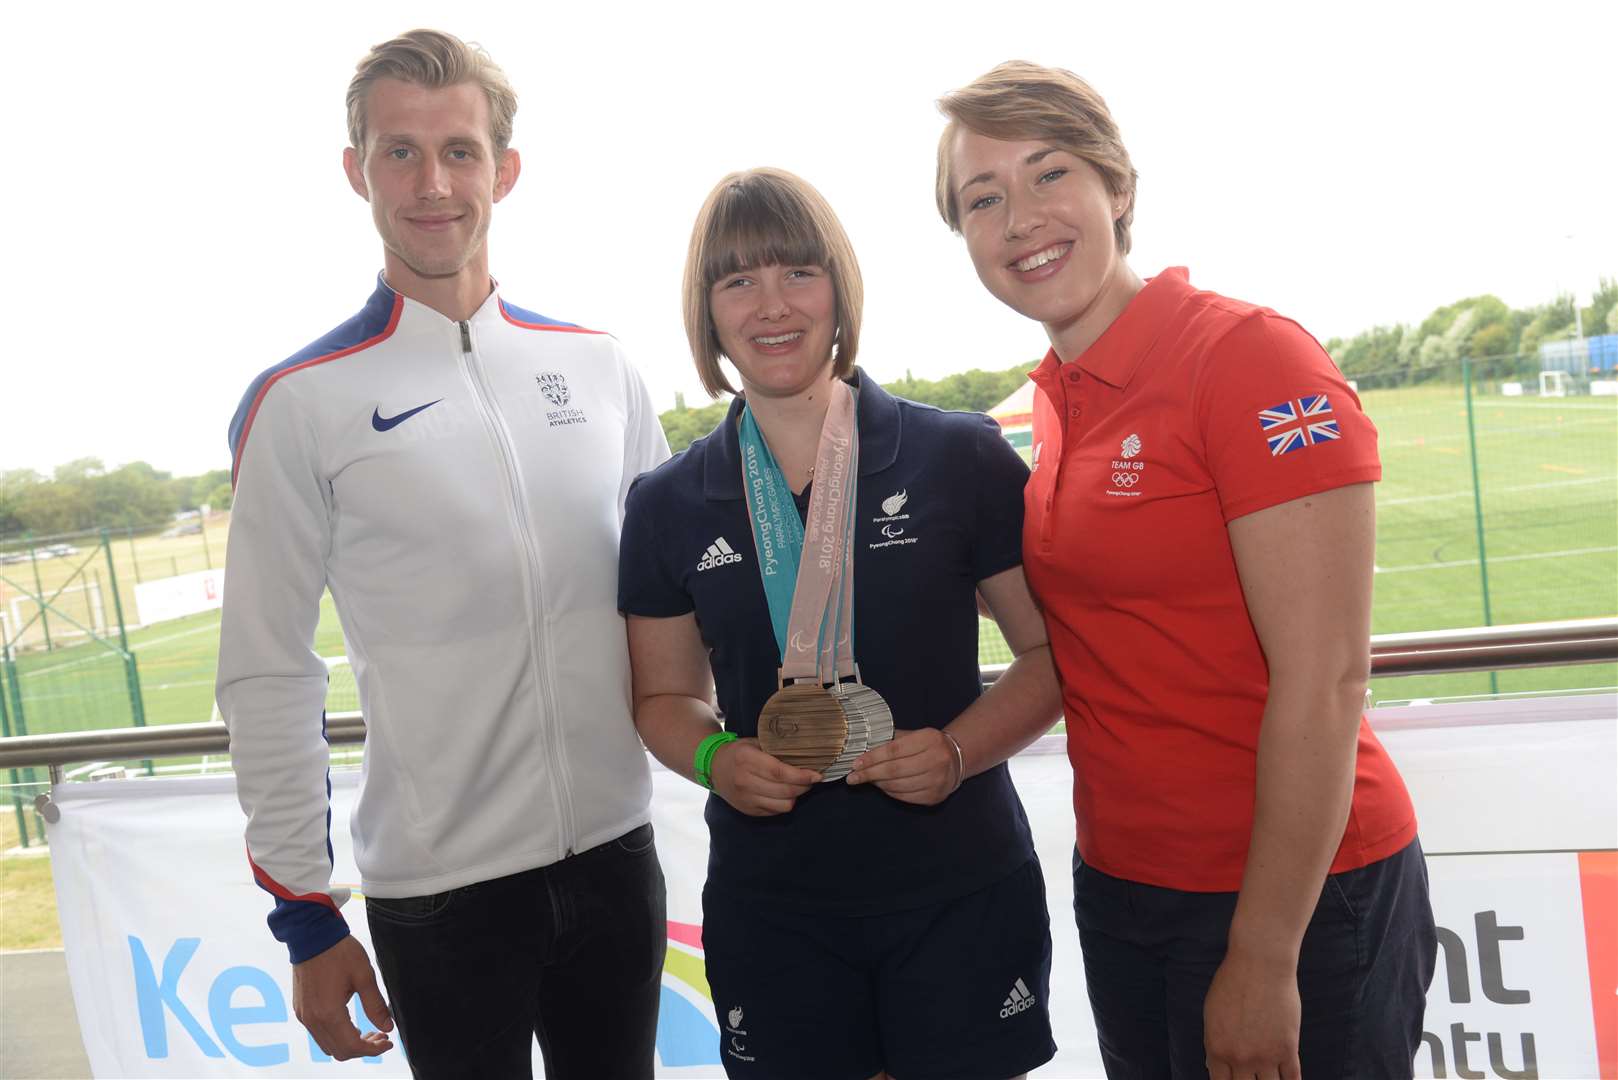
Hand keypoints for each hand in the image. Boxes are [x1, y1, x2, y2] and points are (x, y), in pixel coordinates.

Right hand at [293, 936, 394, 1059]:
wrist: (311, 934)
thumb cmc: (339, 951)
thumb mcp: (364, 976)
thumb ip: (376, 1005)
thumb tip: (388, 1027)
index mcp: (329, 1013)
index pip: (352, 1047)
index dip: (373, 1050)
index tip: (388, 1042)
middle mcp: (312, 1020)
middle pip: (339, 1051)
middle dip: (363, 1048)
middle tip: (381, 1035)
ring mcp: (304, 1015)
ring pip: (328, 1045)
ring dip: (349, 1043)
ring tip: (368, 1030)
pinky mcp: (300, 1009)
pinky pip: (318, 1033)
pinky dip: (336, 1035)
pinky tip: (350, 1023)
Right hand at [709, 737, 818, 815]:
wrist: (714, 768)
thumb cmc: (739, 752)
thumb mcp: (754, 742)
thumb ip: (775, 748)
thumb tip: (806, 753)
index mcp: (747, 759)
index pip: (780, 772)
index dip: (802, 775)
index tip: (817, 774)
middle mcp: (744, 781)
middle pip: (785, 790)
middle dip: (804, 786)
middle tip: (812, 779)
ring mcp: (745, 798)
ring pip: (783, 804)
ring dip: (796, 796)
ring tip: (799, 786)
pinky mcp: (748, 810)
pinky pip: (775, 811)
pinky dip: (784, 803)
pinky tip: (785, 793)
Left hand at [846, 728, 959, 805]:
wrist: (956, 759)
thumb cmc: (928, 745)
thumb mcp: (914, 735)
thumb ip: (891, 740)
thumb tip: (862, 750)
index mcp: (930, 739)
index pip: (894, 750)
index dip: (872, 758)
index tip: (856, 763)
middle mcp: (937, 760)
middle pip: (895, 770)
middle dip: (870, 774)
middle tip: (853, 777)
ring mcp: (937, 780)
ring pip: (898, 786)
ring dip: (878, 784)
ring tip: (868, 779)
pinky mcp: (935, 796)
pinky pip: (904, 797)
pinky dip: (889, 792)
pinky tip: (883, 786)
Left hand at [1202, 947, 1300, 1079]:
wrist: (1260, 964)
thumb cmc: (1233, 983)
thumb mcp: (1212, 1013)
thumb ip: (1214, 1043)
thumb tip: (1212, 1066)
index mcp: (1217, 1048)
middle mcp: (1240, 1058)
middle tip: (1250, 1076)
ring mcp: (1265, 1056)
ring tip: (1267, 1078)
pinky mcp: (1288, 1049)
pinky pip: (1291, 1079)